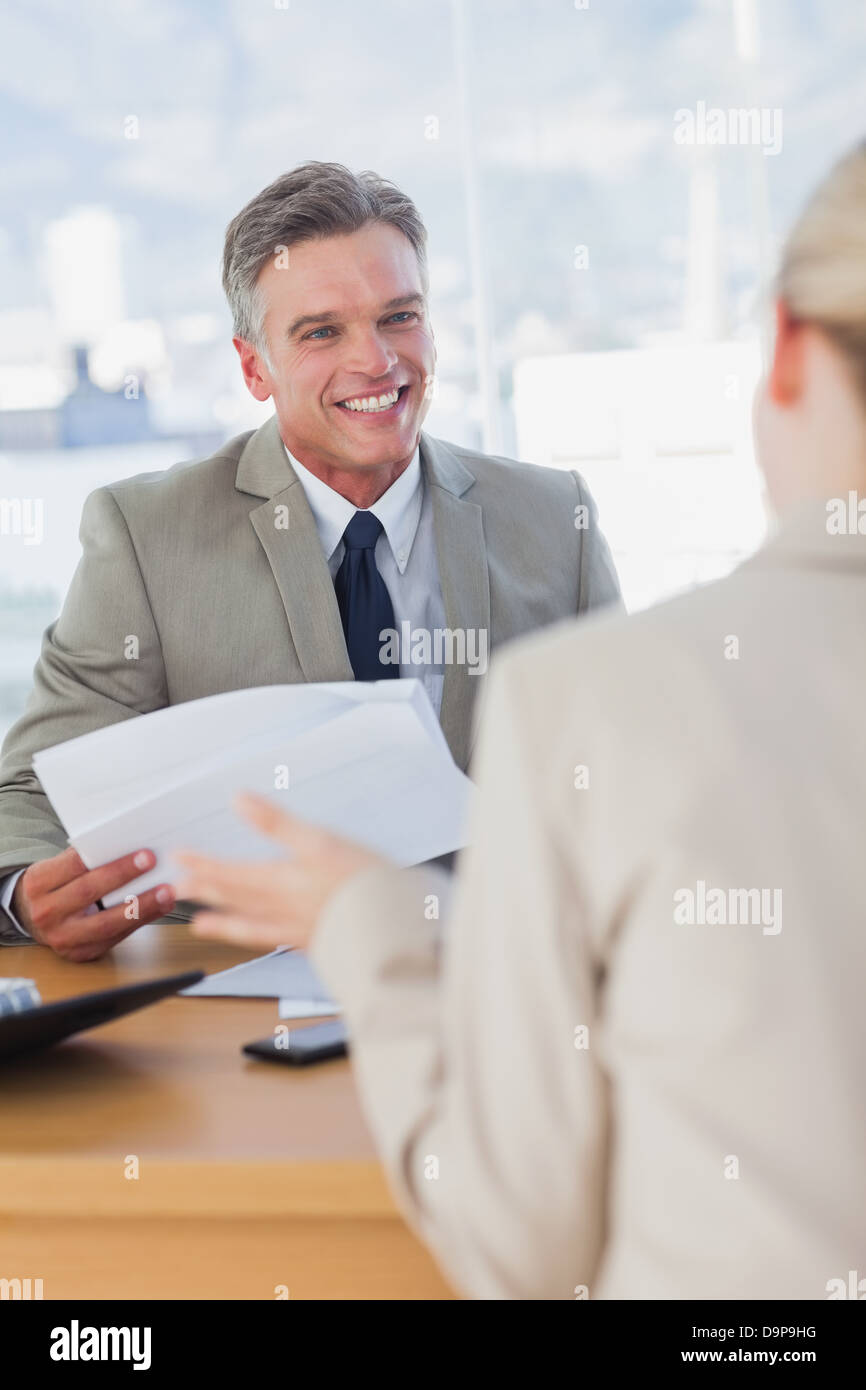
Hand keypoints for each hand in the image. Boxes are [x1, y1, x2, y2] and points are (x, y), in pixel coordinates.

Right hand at [12, 847, 174, 961]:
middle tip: (152, 862)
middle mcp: (46, 912)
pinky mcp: (80, 953)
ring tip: (166, 892)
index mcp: (39, 883)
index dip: (105, 858)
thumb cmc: (54, 887)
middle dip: (123, 876)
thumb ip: (84, 860)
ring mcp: (62, 937)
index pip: (75, 866)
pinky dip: (140, 922)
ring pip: (105, 922)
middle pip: (88, 892)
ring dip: (140, 907)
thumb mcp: (57, 869)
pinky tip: (159, 909)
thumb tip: (126, 846)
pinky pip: (114, 938)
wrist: (34, 920)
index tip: (137, 851)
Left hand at [173, 792, 386, 951]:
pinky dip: (257, 938)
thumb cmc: (363, 883)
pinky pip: (274, 941)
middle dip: (205, 892)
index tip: (179, 859)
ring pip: (250, 925)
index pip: (231, 872)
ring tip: (200, 923)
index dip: (203, 865)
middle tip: (176, 890)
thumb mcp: (320, 841)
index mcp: (282, 881)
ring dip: (223, 922)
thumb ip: (277, 823)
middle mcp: (283, 909)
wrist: (394, 929)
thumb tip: (240, 800)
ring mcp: (298, 930)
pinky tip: (259, 936)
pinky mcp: (318, 943)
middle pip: (235, 899)